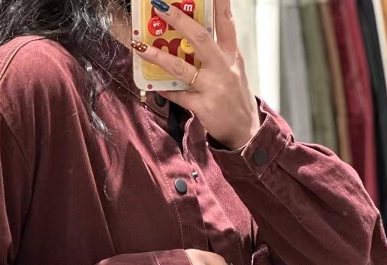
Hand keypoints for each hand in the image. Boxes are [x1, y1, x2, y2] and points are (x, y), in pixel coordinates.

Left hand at [132, 0, 261, 149]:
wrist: (246, 130)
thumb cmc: (236, 97)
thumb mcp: (234, 69)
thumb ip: (218, 53)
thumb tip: (192, 36)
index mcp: (232, 55)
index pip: (226, 22)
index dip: (219, 3)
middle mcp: (223, 67)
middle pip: (200, 38)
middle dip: (179, 20)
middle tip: (160, 7)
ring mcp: (213, 87)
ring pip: (181, 68)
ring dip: (158, 56)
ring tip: (140, 47)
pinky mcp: (203, 107)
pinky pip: (178, 96)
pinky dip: (165, 90)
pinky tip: (154, 85)